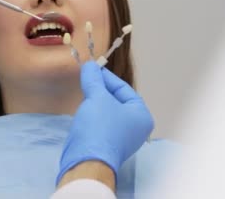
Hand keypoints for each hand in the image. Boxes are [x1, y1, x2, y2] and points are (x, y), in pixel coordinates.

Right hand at [57, 61, 153, 183]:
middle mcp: (136, 127)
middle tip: (86, 78)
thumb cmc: (99, 126)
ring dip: (95, 101)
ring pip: (108, 111)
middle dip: (100, 89)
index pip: (124, 88)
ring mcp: (122, 138)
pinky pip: (102, 123)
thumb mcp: (97, 97)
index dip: (106, 77)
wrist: (86, 161)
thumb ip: (94, 79)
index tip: (91, 68)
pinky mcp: (107, 144)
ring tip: (83, 91)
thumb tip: (89, 64)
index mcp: (141, 115)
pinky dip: (93, 113)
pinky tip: (83, 109)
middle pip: (116, 100)